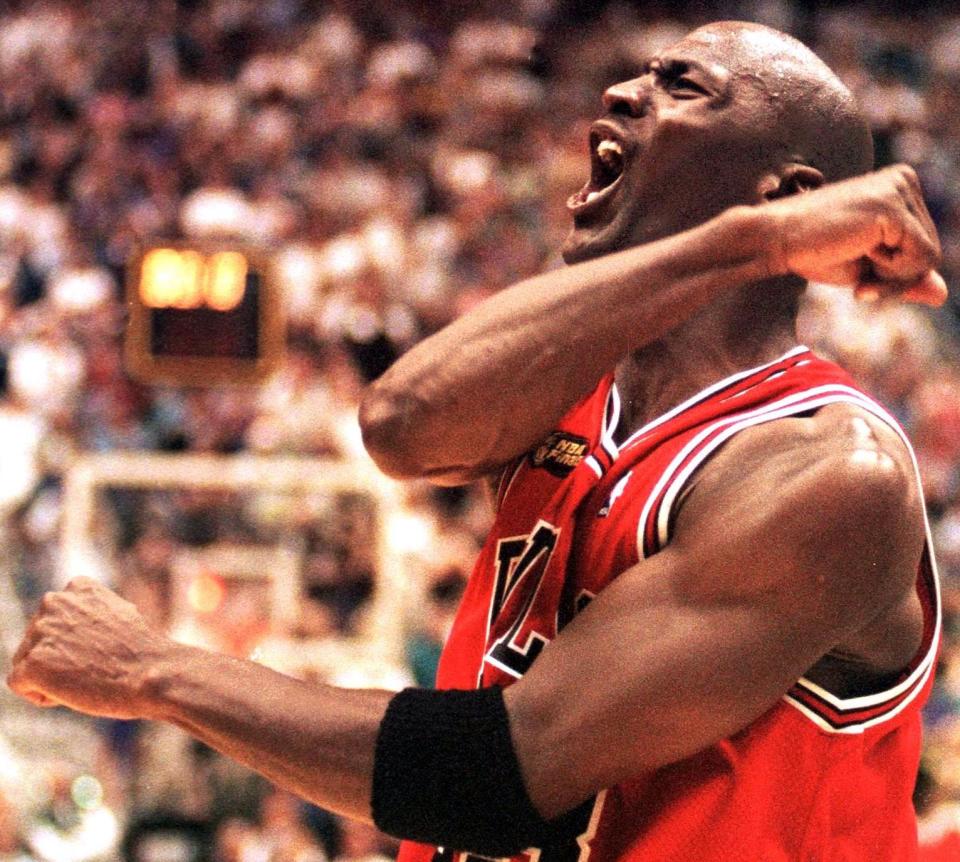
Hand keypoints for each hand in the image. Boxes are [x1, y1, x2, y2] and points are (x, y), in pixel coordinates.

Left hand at [7, 577, 170, 718]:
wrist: (153, 674)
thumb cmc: (142, 653)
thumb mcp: (119, 616)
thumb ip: (90, 614)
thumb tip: (72, 629)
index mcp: (78, 586)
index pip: (56, 620)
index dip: (75, 641)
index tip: (103, 649)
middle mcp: (55, 601)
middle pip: (37, 640)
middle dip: (59, 658)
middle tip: (96, 665)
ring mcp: (41, 630)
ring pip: (27, 661)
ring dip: (52, 675)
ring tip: (87, 676)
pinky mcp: (32, 662)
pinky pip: (20, 683)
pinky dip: (43, 694)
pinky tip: (73, 691)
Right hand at [763, 164, 946, 305]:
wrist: (775, 240)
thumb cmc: (812, 251)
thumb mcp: (866, 267)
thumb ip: (904, 276)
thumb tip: (942, 295)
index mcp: (899, 185)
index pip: (924, 244)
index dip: (895, 275)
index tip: (861, 279)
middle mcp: (905, 179)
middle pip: (932, 250)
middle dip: (895, 278)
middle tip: (858, 275)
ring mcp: (900, 189)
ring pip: (930, 256)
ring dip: (891, 276)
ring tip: (855, 257)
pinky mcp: (892, 207)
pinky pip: (920, 258)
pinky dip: (891, 274)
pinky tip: (859, 252)